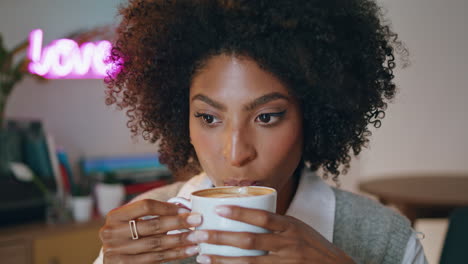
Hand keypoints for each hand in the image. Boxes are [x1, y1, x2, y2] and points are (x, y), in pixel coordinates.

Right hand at [99, 199, 202, 262]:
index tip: (185, 209)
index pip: (145, 206)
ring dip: (180, 240)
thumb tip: (184, 209)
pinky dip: (175, 254)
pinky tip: (189, 250)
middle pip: (152, 225)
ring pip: (156, 244)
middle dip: (178, 222)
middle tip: (198, 220)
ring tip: (198, 237)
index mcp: (115, 216)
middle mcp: (112, 233)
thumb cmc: (127, 236)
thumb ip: (152, 215)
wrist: (111, 261)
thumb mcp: (131, 222)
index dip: (167, 207)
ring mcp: (117, 252)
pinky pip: (156, 259)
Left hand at [187, 205, 354, 263]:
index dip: (240, 212)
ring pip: (249, 263)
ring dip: (223, 260)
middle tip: (199, 235)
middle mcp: (288, 245)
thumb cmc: (311, 245)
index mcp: (290, 227)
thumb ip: (274, 223)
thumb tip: (244, 214)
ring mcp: (286, 263)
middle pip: (250, 241)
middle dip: (221, 238)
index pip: (263, 217)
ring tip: (203, 256)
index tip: (219, 208)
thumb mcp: (297, 227)